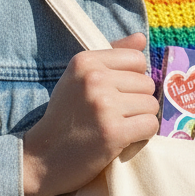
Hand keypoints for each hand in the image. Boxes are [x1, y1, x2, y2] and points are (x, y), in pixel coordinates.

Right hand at [21, 33, 159, 195]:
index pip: (137, 59)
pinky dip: (142, 135)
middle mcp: (95, 79)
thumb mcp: (80, 79)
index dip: (132, 78)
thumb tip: (141, 38)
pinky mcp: (113, 132)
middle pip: (147, 83)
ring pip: (151, 105)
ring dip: (140, 119)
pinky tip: (123, 139)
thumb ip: (112, 55)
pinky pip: (150, 125)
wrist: (43, 158)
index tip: (116, 93)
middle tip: (115, 115)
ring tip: (118, 126)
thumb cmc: (65, 117)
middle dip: (137, 101)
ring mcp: (104, 105)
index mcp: (85, 61)